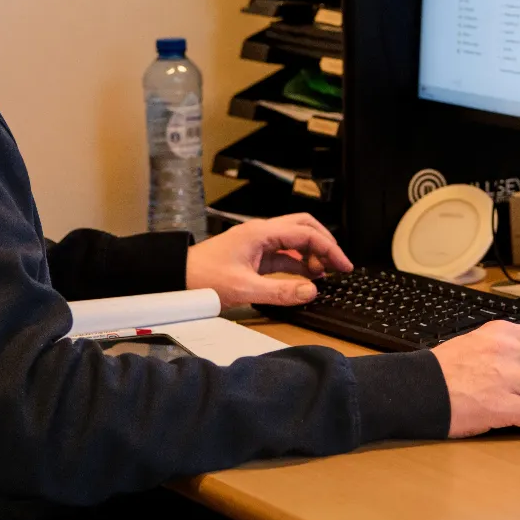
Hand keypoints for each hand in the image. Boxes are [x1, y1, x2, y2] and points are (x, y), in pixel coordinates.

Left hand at [184, 213, 350, 307]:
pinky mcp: (254, 256)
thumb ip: (279, 292)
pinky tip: (306, 277)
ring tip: (325, 274)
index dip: (330, 248)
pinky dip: (299, 264)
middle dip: (325, 244)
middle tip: (339, 264)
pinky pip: (284, 255)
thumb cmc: (202, 277)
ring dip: (312, 254)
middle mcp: (262, 233)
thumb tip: (310, 290)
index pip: (306, 233)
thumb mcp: (243, 288)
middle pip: (304, 228)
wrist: (176, 278)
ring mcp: (258, 244)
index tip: (344, 265)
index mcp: (261, 233)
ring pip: (295, 241)